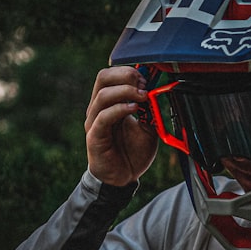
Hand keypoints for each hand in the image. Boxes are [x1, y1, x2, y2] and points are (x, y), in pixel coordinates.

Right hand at [85, 66, 158, 186]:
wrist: (123, 178)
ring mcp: (94, 121)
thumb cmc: (132, 152)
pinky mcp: (94, 136)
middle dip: (125, 76)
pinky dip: (120, 109)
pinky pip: (103, 116)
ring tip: (142, 96)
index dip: (129, 72)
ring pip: (103, 95)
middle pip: (103, 78)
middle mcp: (98, 109)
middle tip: (143, 83)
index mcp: (109, 103)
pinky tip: (134, 109)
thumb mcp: (148, 127)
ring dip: (126, 91)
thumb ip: (149, 110)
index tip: (147, 78)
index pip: (111, 75)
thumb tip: (156, 91)